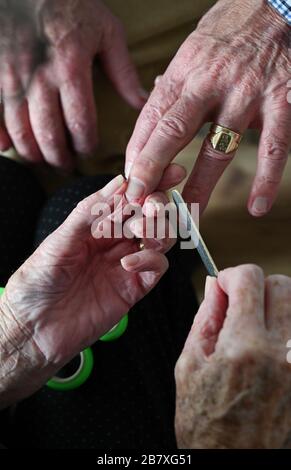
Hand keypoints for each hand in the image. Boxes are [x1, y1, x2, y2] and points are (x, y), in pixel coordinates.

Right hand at [0, 0, 145, 167]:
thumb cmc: (71, 4)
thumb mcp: (106, 32)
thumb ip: (123, 71)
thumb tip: (141, 103)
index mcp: (70, 69)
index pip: (80, 123)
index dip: (85, 145)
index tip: (89, 150)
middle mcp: (39, 78)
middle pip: (48, 134)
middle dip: (59, 157)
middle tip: (67, 164)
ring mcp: (12, 77)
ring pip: (20, 130)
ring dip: (33, 152)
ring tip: (44, 159)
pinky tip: (6, 147)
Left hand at [0, 171, 180, 404]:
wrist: (33, 330)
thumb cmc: (36, 283)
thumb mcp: (58, 240)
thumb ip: (89, 212)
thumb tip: (118, 181)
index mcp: (95, 226)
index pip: (128, 199)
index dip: (148, 185)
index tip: (168, 173)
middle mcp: (114, 242)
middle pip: (149, 217)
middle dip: (156, 206)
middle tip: (152, 206)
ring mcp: (125, 264)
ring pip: (159, 239)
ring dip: (158, 230)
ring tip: (142, 231)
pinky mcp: (133, 289)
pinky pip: (156, 268)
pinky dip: (151, 259)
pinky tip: (130, 262)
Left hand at [125, 0, 290, 215]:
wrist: (275, 3)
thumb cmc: (230, 30)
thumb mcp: (192, 49)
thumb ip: (173, 83)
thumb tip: (151, 104)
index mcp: (184, 71)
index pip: (151, 118)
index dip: (136, 153)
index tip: (128, 181)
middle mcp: (210, 83)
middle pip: (173, 131)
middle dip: (152, 169)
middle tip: (139, 202)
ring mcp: (247, 94)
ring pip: (218, 148)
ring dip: (201, 186)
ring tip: (188, 215)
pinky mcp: (282, 101)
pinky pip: (273, 147)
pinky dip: (266, 179)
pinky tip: (257, 206)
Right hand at [175, 265, 290, 448]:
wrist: (233, 462)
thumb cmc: (207, 425)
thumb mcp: (190, 366)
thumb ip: (205, 318)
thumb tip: (213, 286)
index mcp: (244, 347)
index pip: (249, 278)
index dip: (230, 275)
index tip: (222, 286)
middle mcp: (280, 351)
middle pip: (281, 284)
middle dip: (255, 285)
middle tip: (238, 303)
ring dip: (273, 304)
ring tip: (253, 324)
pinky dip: (283, 326)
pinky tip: (266, 341)